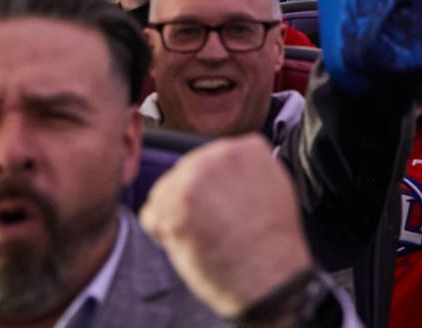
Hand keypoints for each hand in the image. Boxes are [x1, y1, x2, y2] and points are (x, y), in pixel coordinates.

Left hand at [139, 135, 313, 316]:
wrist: (270, 274)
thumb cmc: (271, 239)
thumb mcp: (270, 186)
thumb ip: (242, 171)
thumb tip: (219, 172)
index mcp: (245, 148)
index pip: (209, 160)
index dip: (213, 189)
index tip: (230, 207)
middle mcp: (218, 154)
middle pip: (183, 173)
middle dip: (192, 201)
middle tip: (215, 226)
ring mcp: (193, 179)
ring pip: (163, 193)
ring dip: (176, 216)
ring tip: (205, 236)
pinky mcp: (172, 207)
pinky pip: (151, 216)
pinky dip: (165, 235)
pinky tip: (192, 244)